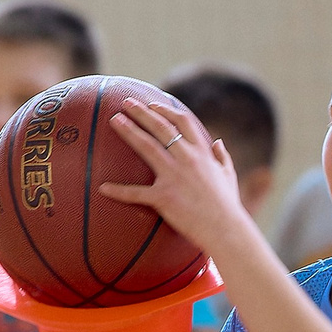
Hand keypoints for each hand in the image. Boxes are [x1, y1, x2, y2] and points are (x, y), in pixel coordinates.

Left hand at [98, 98, 260, 260]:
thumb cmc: (228, 205)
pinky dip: (118, 191)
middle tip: (125, 102)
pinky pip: (136, 193)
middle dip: (141, 112)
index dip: (165, 110)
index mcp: (201, 152)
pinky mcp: (164, 197)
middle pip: (160, 128)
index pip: (182, 122)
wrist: (226, 229)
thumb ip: (222, 157)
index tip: (152, 104)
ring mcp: (174, 176)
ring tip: (114, 119)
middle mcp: (187, 158)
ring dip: (129, 131)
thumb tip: (217, 142)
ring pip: (147, 147)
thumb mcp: (228, 176)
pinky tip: (103, 188)